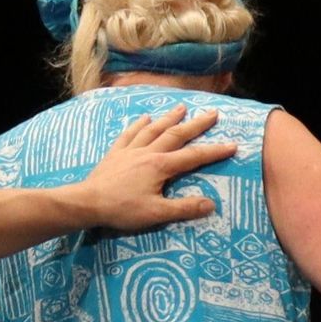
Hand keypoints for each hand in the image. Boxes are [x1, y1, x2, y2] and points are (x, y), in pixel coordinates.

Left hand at [81, 106, 238, 230]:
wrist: (87, 202)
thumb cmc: (121, 209)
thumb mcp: (156, 213)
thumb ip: (184, 208)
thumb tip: (210, 204)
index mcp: (161, 166)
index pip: (194, 156)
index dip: (215, 151)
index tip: (233, 145)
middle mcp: (148, 152)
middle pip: (176, 134)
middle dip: (196, 124)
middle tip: (213, 113)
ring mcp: (130, 150)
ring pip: (153, 129)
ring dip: (169, 118)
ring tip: (182, 108)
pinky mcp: (115, 153)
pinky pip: (129, 134)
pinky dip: (139, 124)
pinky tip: (145, 117)